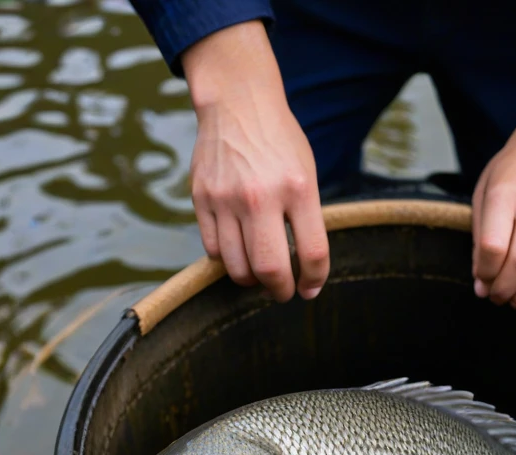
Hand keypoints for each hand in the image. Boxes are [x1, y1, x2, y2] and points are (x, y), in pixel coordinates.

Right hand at [183, 21, 328, 301]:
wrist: (237, 101)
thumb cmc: (279, 144)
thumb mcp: (307, 175)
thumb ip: (307, 221)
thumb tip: (306, 273)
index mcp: (298, 188)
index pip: (312, 254)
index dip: (314, 281)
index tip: (309, 290)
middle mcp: (261, 195)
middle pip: (270, 269)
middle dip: (279, 291)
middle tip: (281, 292)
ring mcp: (227, 197)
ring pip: (237, 267)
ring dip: (251, 281)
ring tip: (259, 275)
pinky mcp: (201, 198)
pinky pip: (213, 250)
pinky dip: (227, 260)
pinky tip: (237, 250)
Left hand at [472, 103, 515, 308]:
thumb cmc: (508, 179)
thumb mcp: (482, 198)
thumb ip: (479, 243)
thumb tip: (482, 286)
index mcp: (506, 194)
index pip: (494, 245)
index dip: (485, 272)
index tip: (481, 279)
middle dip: (504, 288)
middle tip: (495, 295)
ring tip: (514, 298)